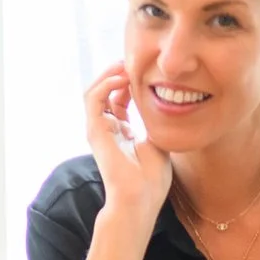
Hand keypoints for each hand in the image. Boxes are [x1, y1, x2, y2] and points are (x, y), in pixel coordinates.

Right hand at [84, 64, 171, 220]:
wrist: (140, 199)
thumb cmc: (151, 179)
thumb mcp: (159, 142)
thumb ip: (155, 122)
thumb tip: (165, 103)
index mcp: (121, 132)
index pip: (119, 98)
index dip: (130, 82)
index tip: (147, 70)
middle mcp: (107, 129)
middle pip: (105, 91)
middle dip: (118, 73)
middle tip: (133, 60)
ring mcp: (98, 129)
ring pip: (95, 91)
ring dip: (109, 74)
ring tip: (126, 64)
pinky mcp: (95, 131)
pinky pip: (93, 99)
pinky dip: (106, 84)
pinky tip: (122, 78)